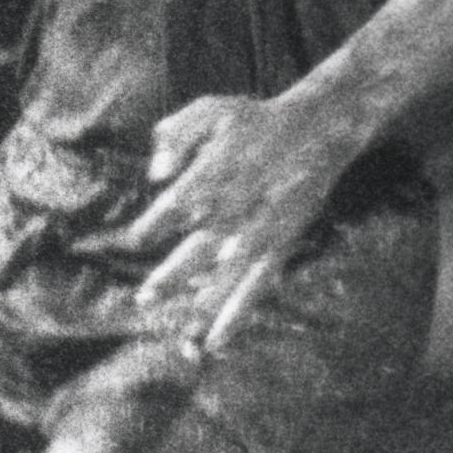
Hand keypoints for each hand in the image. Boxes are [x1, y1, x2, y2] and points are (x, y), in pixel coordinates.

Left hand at [100, 93, 350, 352]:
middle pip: (198, 251)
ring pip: (228, 281)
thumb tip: (157, 176)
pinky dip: (238, 314)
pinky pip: (256, 287)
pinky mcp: (279, 246)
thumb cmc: (253, 121)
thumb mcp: (209, 110)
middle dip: (171, 278)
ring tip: (184, 342)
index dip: (152, 226)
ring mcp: (259, 234)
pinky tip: (220, 341)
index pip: (173, 209)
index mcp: (213, 178)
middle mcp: (236, 212)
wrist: (317, 129)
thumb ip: (174, 136)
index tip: (135, 240)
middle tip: (145, 300)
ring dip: (205, 310)